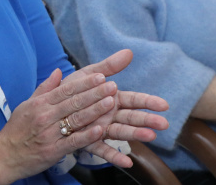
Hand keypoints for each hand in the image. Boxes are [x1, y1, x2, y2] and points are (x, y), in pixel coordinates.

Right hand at [0, 67, 121, 180]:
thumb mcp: (27, 104)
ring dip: (95, 110)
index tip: (100, 76)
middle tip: (111, 85)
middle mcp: (45, 116)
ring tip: (111, 102)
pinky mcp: (53, 151)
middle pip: (73, 102)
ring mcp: (49, 134)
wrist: (4, 155)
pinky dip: (87, 136)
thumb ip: (45, 88)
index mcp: (40, 103)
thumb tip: (58, 71)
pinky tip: (100, 130)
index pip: (65, 90)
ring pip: (75, 120)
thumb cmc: (17, 129)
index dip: (84, 83)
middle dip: (95, 93)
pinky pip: (73, 142)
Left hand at [67, 50, 169, 164]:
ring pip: (121, 132)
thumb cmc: (73, 89)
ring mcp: (101, 129)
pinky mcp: (90, 142)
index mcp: (112, 98)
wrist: (51, 106)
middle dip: (148, 120)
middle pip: (132, 117)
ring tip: (151, 136)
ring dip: (136, 135)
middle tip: (164, 123)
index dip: (148, 102)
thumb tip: (129, 52)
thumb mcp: (90, 74)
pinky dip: (114, 156)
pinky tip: (127, 162)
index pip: (134, 99)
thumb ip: (109, 66)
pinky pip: (102, 150)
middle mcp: (110, 115)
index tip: (164, 105)